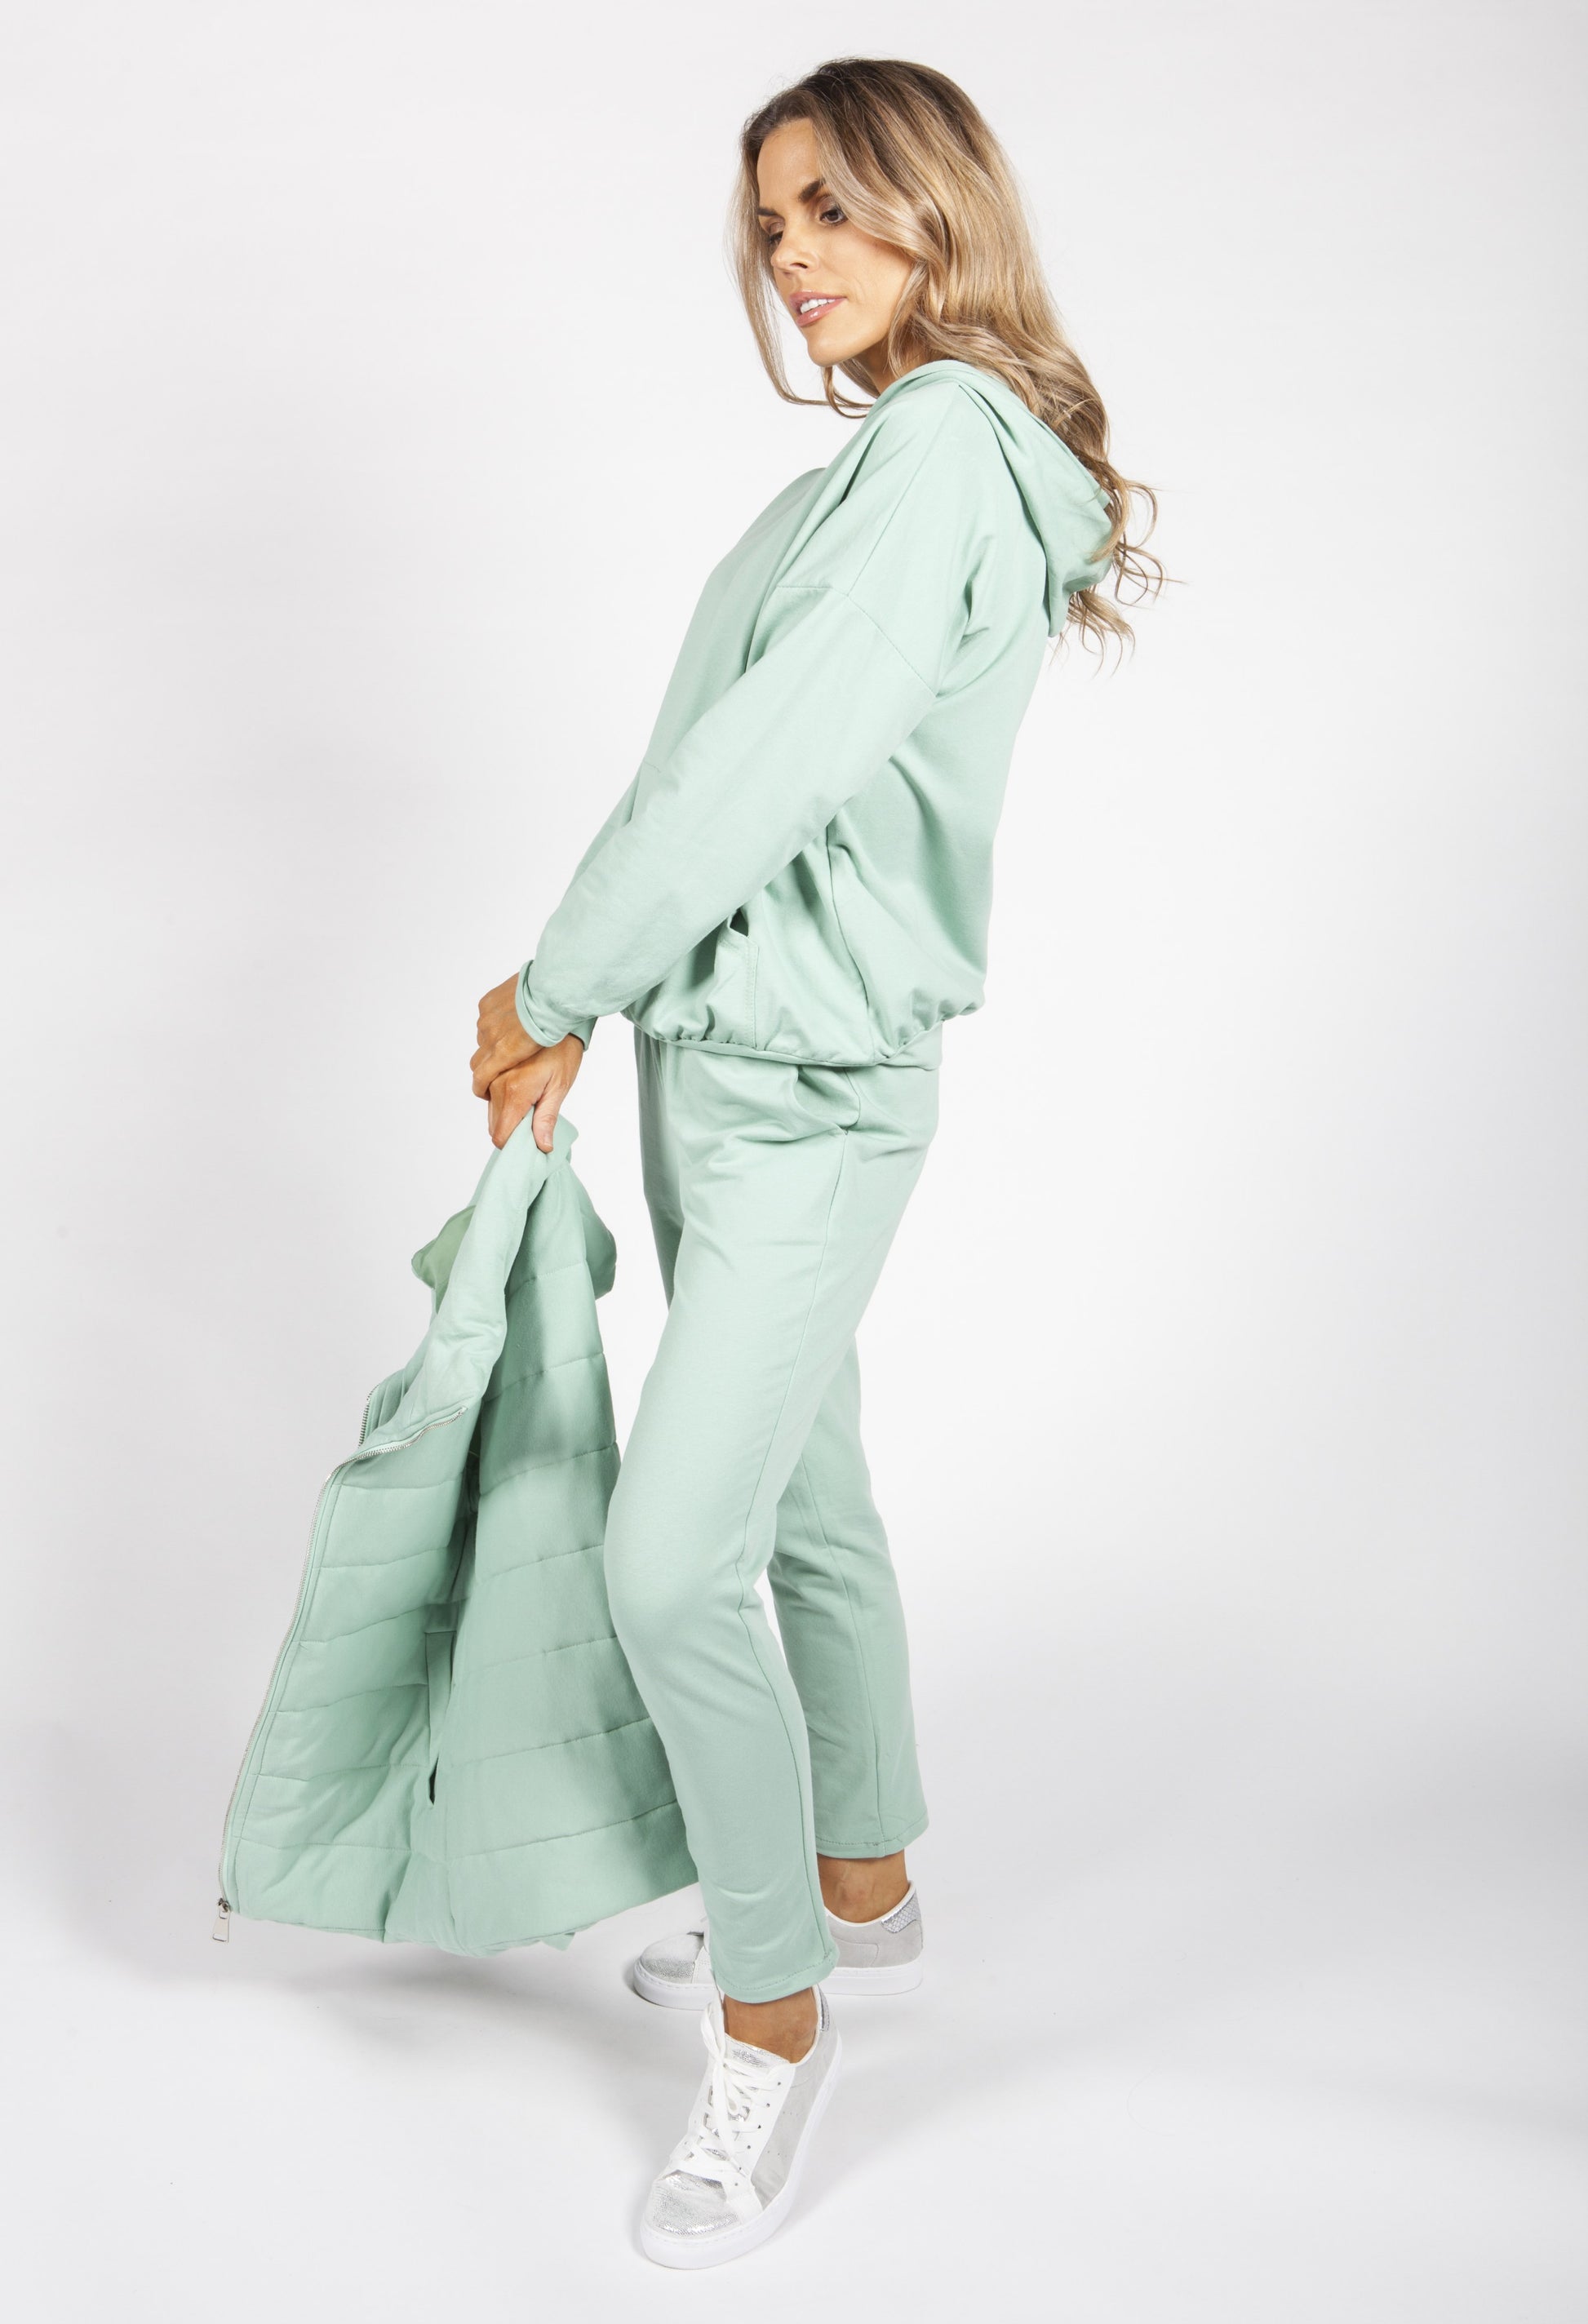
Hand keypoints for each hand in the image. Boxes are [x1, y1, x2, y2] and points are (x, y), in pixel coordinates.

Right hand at [471, 973, 582, 1152]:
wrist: (561, 1000)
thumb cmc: (565, 1045)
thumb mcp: (560, 1085)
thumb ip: (546, 1117)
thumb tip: (542, 1146)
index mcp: (514, 1090)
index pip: (498, 1131)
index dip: (508, 1138)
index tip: (519, 1136)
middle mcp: (493, 1069)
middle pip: (488, 1105)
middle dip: (504, 1111)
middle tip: (525, 1101)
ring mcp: (484, 1042)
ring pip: (480, 1073)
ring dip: (495, 1078)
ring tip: (520, 1071)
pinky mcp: (483, 1021)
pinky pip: (481, 1044)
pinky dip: (493, 1050)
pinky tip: (513, 1045)